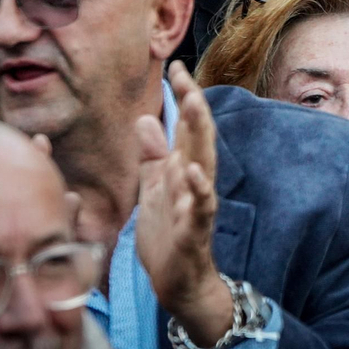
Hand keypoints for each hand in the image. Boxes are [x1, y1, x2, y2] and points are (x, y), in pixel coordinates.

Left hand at [135, 62, 230, 345]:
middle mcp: (194, 181)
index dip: (183, 96)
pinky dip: (198, 187)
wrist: (178, 282)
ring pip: (203, 163)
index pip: (187, 126)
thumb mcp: (154, 189)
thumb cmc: (168, 234)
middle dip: (193, 106)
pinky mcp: (194, 230)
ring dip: (198, 134)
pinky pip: (200, 206)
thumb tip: (145, 119)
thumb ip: (152, 156)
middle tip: (185, 78)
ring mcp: (197, 204)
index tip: (176, 67)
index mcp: (183, 169)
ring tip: (193, 105)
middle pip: (198, 137)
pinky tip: (193, 170)